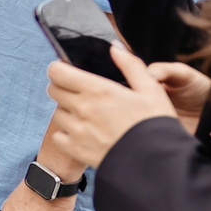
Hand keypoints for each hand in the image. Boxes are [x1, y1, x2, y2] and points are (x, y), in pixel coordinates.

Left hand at [44, 40, 178, 168]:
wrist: (157, 163)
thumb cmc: (156, 124)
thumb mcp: (151, 89)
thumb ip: (130, 65)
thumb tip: (115, 47)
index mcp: (97, 90)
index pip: (57, 72)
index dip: (60, 69)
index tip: (68, 71)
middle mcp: (82, 109)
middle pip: (53, 90)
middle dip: (62, 87)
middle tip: (79, 92)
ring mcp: (76, 131)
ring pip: (57, 114)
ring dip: (67, 111)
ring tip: (86, 115)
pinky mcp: (76, 150)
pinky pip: (59, 137)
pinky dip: (66, 134)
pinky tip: (83, 134)